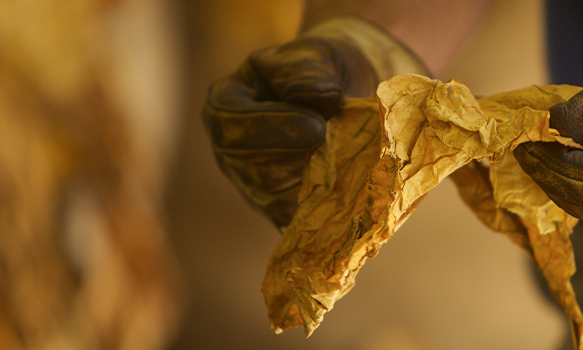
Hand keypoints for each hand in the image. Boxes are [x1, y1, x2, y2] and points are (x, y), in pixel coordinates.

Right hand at [202, 17, 425, 228]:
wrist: (344, 94)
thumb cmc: (321, 70)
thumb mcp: (313, 56)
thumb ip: (307, 73)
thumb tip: (318, 97)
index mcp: (225, 105)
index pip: (233, 126)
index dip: (274, 131)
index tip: (318, 127)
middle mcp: (231, 153)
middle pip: (257, 173)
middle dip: (303, 162)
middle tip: (343, 148)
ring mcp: (256, 186)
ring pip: (282, 203)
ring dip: (323, 188)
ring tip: (354, 165)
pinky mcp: (284, 211)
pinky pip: (303, 221)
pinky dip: (332, 208)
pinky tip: (357, 192)